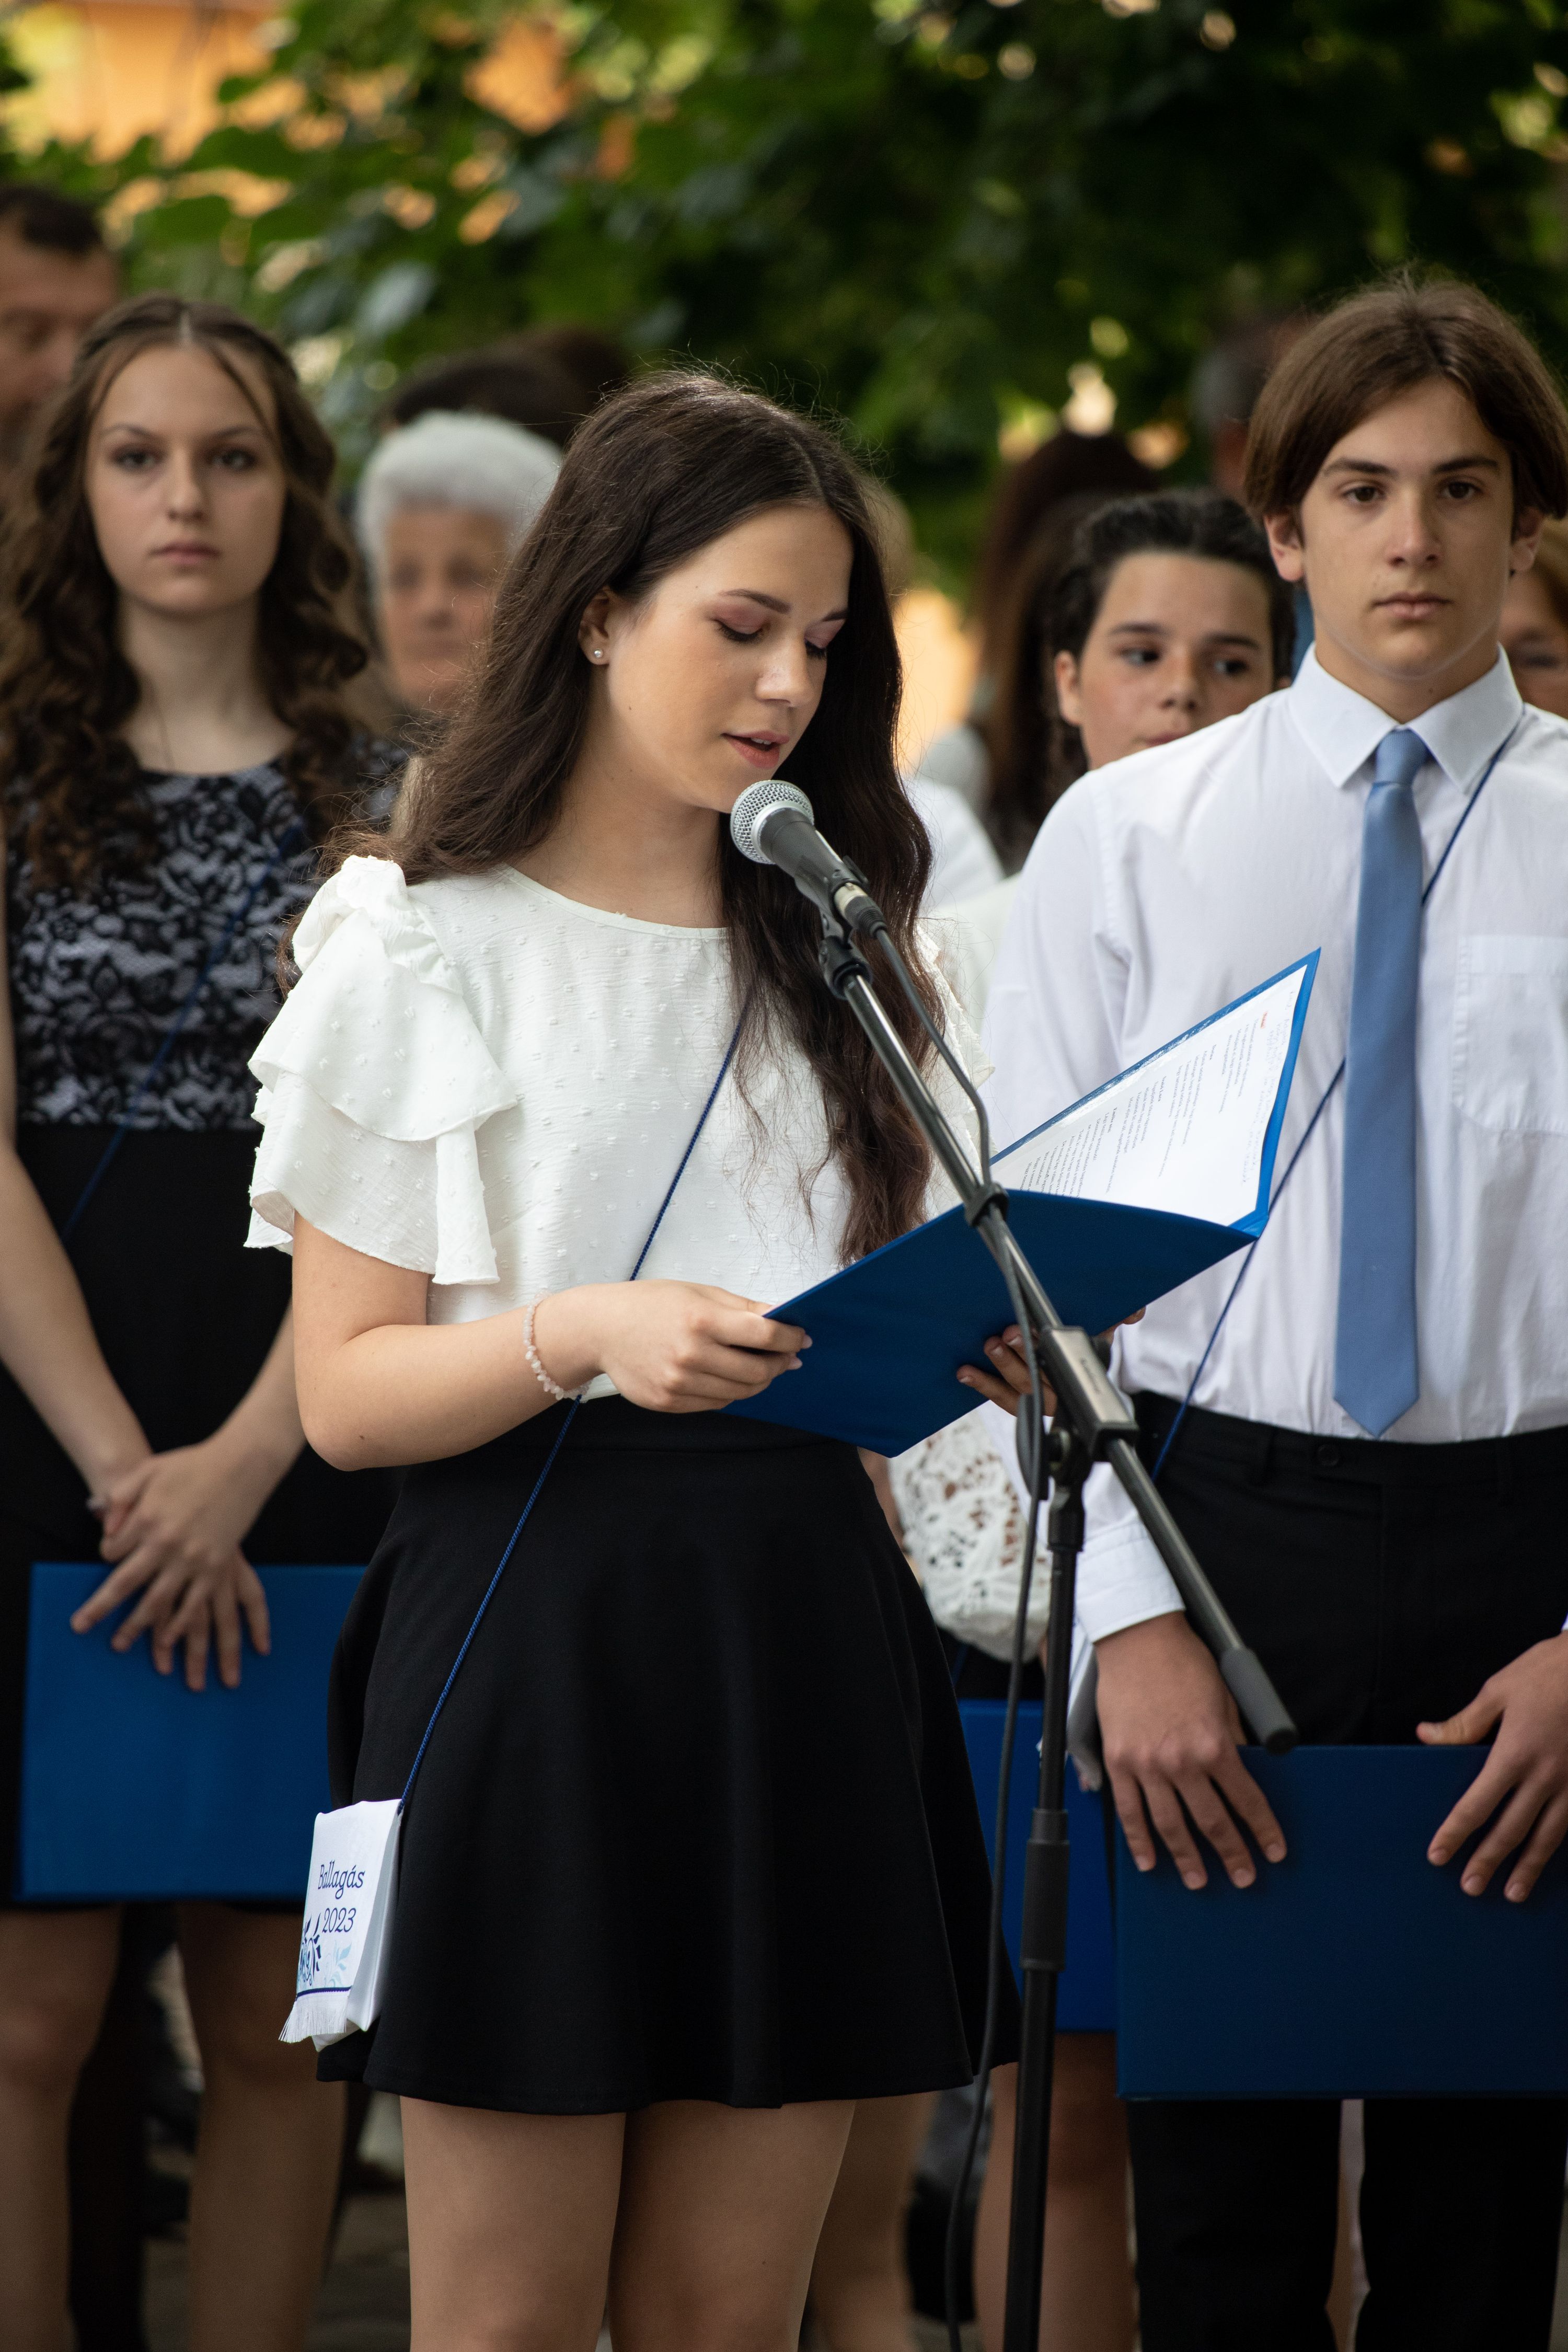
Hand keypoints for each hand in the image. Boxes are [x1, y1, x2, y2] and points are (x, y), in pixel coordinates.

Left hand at [72, 1437, 275, 1689]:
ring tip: (120, 1645)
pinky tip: (167, 1638)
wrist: (242, 1464)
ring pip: (157, 1601)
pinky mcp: (217, 1566)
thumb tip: (106, 1529)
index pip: (112, 1550)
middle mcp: (166, 1543)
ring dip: (136, 1626)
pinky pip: (194, 1602)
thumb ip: (121, 1496)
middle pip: (126, 1584)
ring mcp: (193, 1557)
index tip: (109, 1555)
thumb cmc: (193, 1464)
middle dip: (101, 1608)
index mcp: (147, 1519)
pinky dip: (178, 1623)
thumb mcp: (148, 1470)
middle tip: (82, 1627)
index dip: (106, 1554)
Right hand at [535, 1281, 807, 1414]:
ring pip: (741, 1391)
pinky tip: (728, 1375)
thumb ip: (744, 1308)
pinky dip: (731, 1391)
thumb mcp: (699, 1292)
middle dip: (780, 1363)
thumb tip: (784, 1321)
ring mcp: (679, 1382)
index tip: (801, 1337)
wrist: (600, 1329)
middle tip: (786, 1355)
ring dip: (759, 1379)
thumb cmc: (652, 1304)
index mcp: (701, 1319)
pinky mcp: (669, 1402)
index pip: (765, 1336)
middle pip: (758, 1370)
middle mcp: (691, 1354)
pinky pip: (717, 1403)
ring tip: (760, 1365)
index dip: (791, 1338)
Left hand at [954, 1311, 1142, 1415]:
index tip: (1030, 1331)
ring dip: (1002, 1368)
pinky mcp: (1019, 1400)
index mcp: (1084, 1365)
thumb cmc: (1085, 1331)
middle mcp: (1061, 1387)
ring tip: (990, 1346)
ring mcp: (1040, 1397)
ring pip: (1022, 1389)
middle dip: (1023, 1356)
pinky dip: (984, 1385)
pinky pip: (1003, 1399)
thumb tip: (1135, 1314)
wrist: (1073, 1351)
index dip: (1047, 1349)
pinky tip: (965, 1372)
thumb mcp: (1104, 1322)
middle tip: (1007, 1335)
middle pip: (1042, 1377)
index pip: (1067, 1361)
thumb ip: (1120, 1314)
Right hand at [1096, 1611, 1285, 1890]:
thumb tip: (1239, 1769)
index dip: (1263, 1830)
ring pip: (1170, 1825)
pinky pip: (1129, 1811)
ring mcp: (1147, 1765)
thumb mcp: (1224, 1699)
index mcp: (1215, 1745)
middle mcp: (1182, 1761)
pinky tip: (1149, 1861)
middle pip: (1211, 1822)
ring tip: (1199, 1881)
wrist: (1138, 1638)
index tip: (1274, 1852)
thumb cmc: (1184, 1662)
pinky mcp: (1120, 1761)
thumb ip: (1231, 1739)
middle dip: (1232, 1854)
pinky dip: (1139, 1840)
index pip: (1247, 1800)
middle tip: (1243, 1878)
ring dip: (1187, 1858)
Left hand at [1420, 1633, 1567, 1900]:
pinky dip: (1560, 1848)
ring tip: (1512, 1893)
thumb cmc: (1546, 1672)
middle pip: (1511, 1829)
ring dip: (1529, 1867)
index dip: (1455, 1832)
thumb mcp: (1499, 1690)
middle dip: (1489, 1861)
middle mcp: (1545, 1776)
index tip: (1438, 1856)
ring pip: (1548, 1836)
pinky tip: (1552, 1863)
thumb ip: (1465, 1723)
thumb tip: (1426, 1737)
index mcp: (1514, 1753)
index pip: (1477, 1804)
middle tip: (1470, 1888)